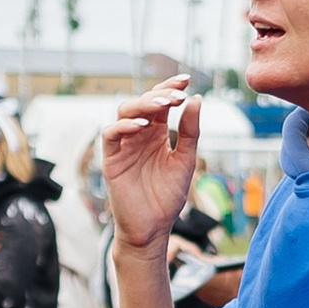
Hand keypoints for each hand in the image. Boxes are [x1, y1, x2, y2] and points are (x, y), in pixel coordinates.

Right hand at [101, 81, 201, 249]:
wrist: (153, 228)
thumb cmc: (167, 197)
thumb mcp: (185, 160)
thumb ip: (190, 131)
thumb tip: (197, 99)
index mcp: (156, 134)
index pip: (160, 102)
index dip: (170, 87)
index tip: (186, 79)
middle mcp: (138, 135)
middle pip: (142, 102)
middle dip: (160, 94)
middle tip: (178, 94)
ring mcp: (124, 146)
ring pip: (124, 112)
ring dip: (143, 105)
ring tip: (163, 106)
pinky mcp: (111, 160)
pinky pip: (111, 135)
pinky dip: (125, 126)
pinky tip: (143, 125)